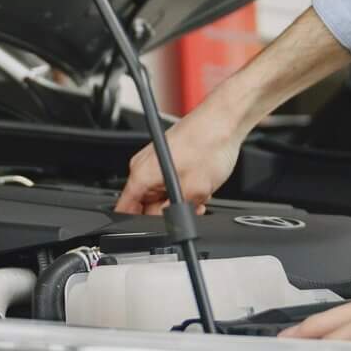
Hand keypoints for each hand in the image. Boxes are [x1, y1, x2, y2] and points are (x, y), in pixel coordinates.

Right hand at [111, 102, 244, 214]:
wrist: (224, 121)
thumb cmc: (209, 143)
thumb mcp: (195, 189)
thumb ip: (178, 212)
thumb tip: (171, 223)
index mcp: (141, 173)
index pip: (126, 208)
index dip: (141, 225)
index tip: (158, 229)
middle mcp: (144, 167)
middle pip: (147, 205)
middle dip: (170, 212)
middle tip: (191, 209)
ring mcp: (157, 163)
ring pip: (163, 195)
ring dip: (181, 201)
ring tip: (200, 195)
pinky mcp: (171, 160)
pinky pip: (172, 184)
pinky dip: (186, 189)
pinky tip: (200, 185)